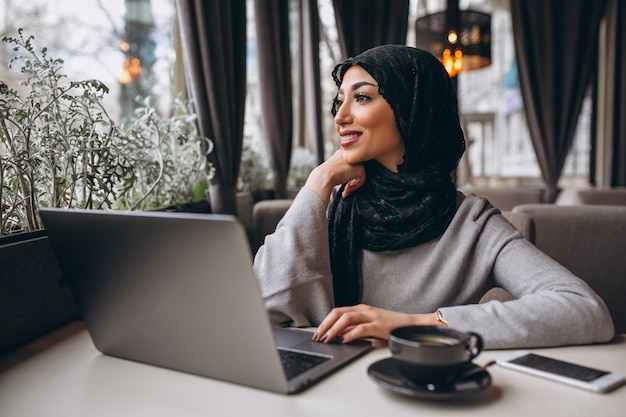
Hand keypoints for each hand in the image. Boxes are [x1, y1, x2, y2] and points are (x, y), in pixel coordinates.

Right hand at [304, 150, 364, 206]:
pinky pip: (362, 179)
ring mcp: (355, 161)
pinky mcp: (360, 168)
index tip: (341, 182)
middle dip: (350, 180)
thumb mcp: (331, 169)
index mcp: (341, 153)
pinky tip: (347, 189)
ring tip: (345, 190)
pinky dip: (355, 186)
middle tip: (345, 188)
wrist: (323, 177)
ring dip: (352, 184)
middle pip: (354, 169)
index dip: (346, 175)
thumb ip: (339, 169)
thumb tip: (343, 177)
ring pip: (358, 174)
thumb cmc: (323, 176)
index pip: (349, 164)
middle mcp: (349, 155)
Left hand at [312, 304, 439, 343]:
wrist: (411, 325)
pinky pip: (361, 328)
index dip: (325, 321)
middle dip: (325, 325)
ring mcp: (371, 316)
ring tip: (327, 339)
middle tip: (318, 337)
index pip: (337, 311)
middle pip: (338, 313)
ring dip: (334, 329)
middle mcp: (364, 310)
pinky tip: (344, 341)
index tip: (317, 332)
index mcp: (360, 308)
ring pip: (346, 318)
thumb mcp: (369, 325)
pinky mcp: (379, 325)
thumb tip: (337, 336)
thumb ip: (354, 329)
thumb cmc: (390, 326)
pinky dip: (350, 334)